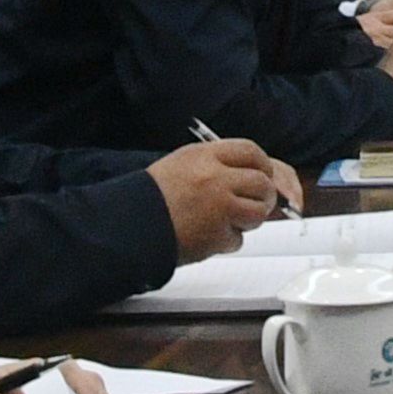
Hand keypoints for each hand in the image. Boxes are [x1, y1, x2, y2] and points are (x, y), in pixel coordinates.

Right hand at [148, 136, 292, 256]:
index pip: (251, 151)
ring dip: (248, 220)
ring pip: (258, 212)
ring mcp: (217, 206)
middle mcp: (214, 177)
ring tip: (226, 222)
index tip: (263, 175)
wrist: (128, 225)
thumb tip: (256, 177)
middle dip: (264, 196)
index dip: (263, 165)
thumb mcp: (183, 166)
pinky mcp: (216, 234)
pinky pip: (237, 238)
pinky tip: (206, 236)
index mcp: (204, 156)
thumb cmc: (153, 197)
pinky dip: (227, 241)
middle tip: (254, 205)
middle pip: (262, 183)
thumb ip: (219, 167)